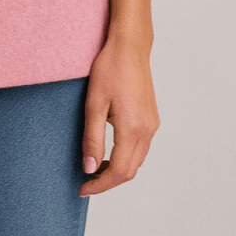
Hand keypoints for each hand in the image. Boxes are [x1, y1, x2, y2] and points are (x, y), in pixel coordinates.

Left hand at [78, 31, 159, 196]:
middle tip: (86, 181)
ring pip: (137, 160)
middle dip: (108, 180)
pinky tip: (109, 150)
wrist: (130, 46)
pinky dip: (126, 156)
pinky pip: (141, 147)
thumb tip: (89, 168)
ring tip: (95, 166)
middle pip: (130, 170)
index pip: (119, 171)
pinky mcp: (152, 118)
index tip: (83, 188)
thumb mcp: (94, 103)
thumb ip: (92, 139)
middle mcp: (147, 130)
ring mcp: (152, 124)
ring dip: (118, 169)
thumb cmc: (109, 68)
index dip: (100, 185)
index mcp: (133, 128)